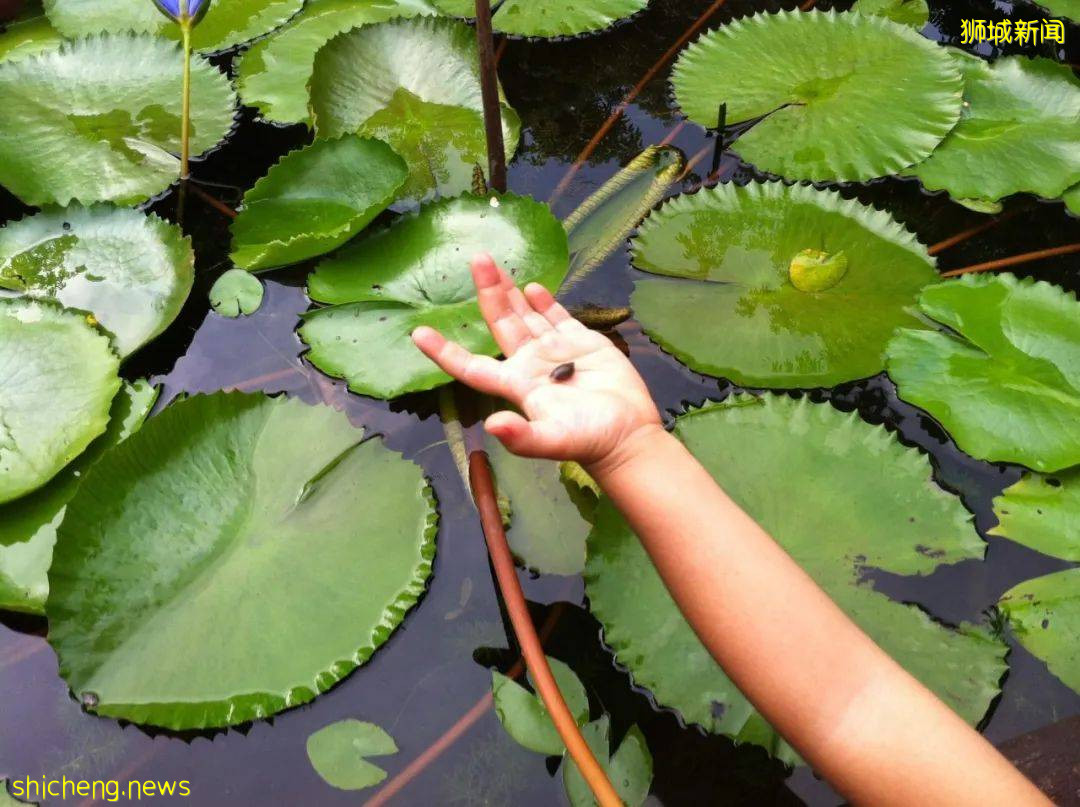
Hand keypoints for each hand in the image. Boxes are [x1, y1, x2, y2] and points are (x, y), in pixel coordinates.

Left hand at [411, 254, 661, 470]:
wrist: (627, 436)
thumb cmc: (588, 440)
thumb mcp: (553, 441)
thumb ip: (523, 437)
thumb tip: (492, 426)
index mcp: (517, 384)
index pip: (472, 366)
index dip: (445, 352)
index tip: (419, 333)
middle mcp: (530, 364)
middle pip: (500, 324)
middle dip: (488, 293)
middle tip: (477, 260)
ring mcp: (555, 351)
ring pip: (525, 315)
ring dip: (510, 291)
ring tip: (493, 264)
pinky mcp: (581, 343)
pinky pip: (556, 317)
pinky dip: (544, 301)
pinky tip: (531, 286)